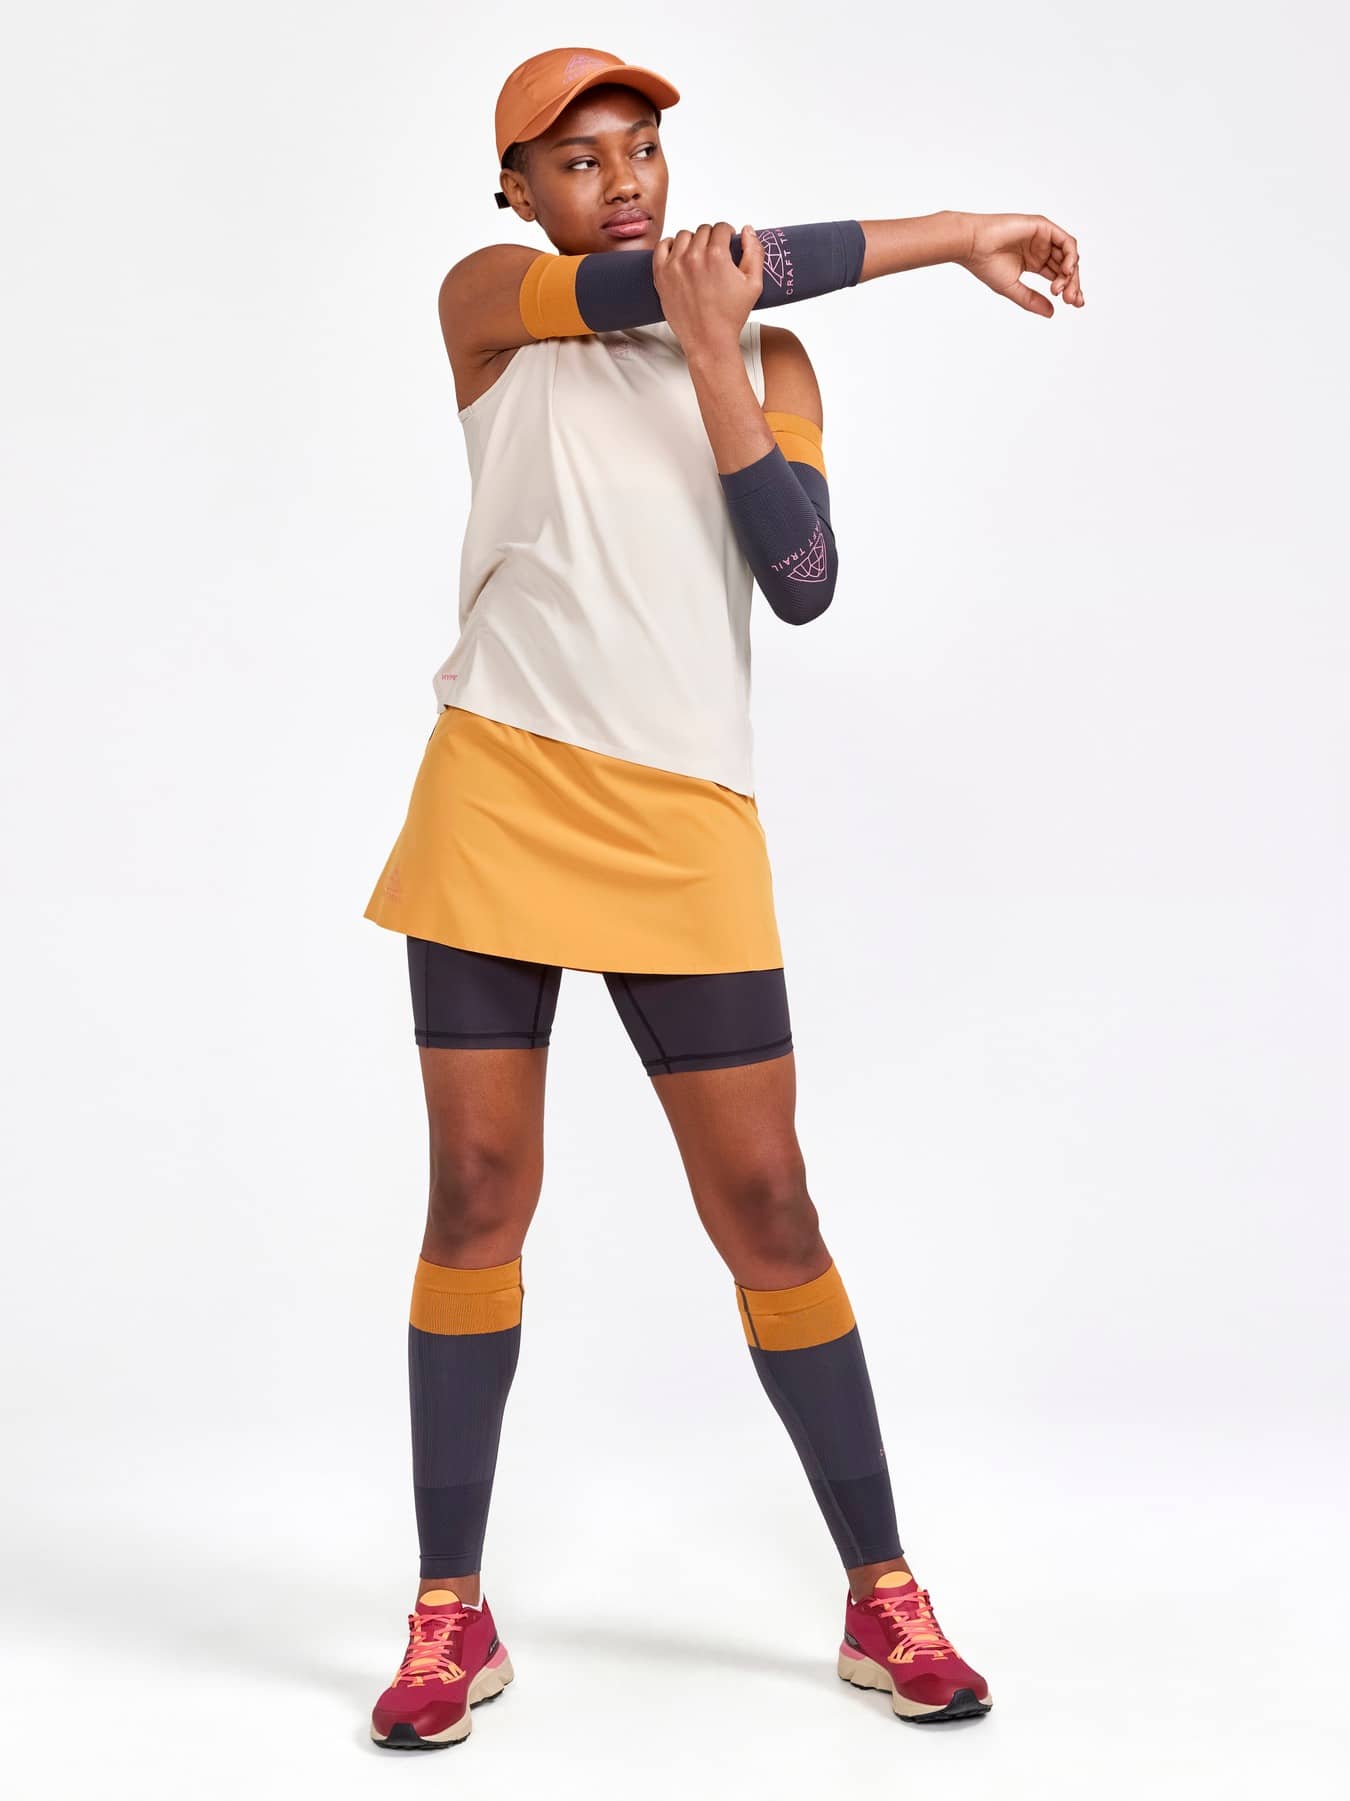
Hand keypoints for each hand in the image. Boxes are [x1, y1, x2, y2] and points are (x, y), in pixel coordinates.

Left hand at [652, 221, 763, 356]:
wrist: (709, 341)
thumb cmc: (731, 316)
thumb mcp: (754, 284)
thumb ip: (754, 252)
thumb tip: (747, 229)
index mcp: (717, 255)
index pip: (721, 227)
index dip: (727, 234)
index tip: (727, 243)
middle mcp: (693, 256)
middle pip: (703, 230)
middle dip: (711, 239)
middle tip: (714, 255)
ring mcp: (674, 265)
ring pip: (683, 236)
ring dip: (692, 241)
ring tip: (698, 257)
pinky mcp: (661, 275)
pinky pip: (662, 246)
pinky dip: (670, 246)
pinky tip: (679, 254)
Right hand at [956, 213, 1083, 314]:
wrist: (973, 246)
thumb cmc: (986, 265)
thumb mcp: (1013, 288)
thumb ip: (1032, 300)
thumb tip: (1052, 313)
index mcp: (1034, 262)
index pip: (1058, 276)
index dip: (1068, 289)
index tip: (1073, 304)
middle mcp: (1041, 249)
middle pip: (1066, 266)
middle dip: (1072, 284)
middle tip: (1071, 300)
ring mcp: (1043, 237)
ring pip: (1069, 255)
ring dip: (1071, 273)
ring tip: (1064, 290)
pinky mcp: (1043, 227)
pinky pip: (1066, 241)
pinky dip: (1070, 256)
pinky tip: (1066, 271)